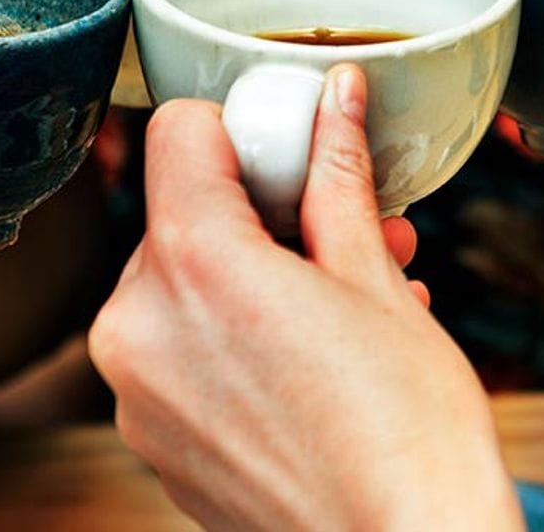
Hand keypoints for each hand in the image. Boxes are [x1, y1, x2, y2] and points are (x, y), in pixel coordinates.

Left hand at [89, 65, 516, 530]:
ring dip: (258, 281)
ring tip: (350, 307)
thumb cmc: (405, 432)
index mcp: (191, 268)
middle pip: (182, 217)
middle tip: (349, 237)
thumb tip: (332, 98)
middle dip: (264, 217)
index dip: (246, 131)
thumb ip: (336, 176)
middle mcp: (138, 328)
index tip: (297, 154)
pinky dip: (238, 343)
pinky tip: (317, 362)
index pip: (179, 135)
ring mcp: (137, 396)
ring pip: (185, 290)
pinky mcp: (154, 444)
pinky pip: (183, 357)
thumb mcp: (375, 278)